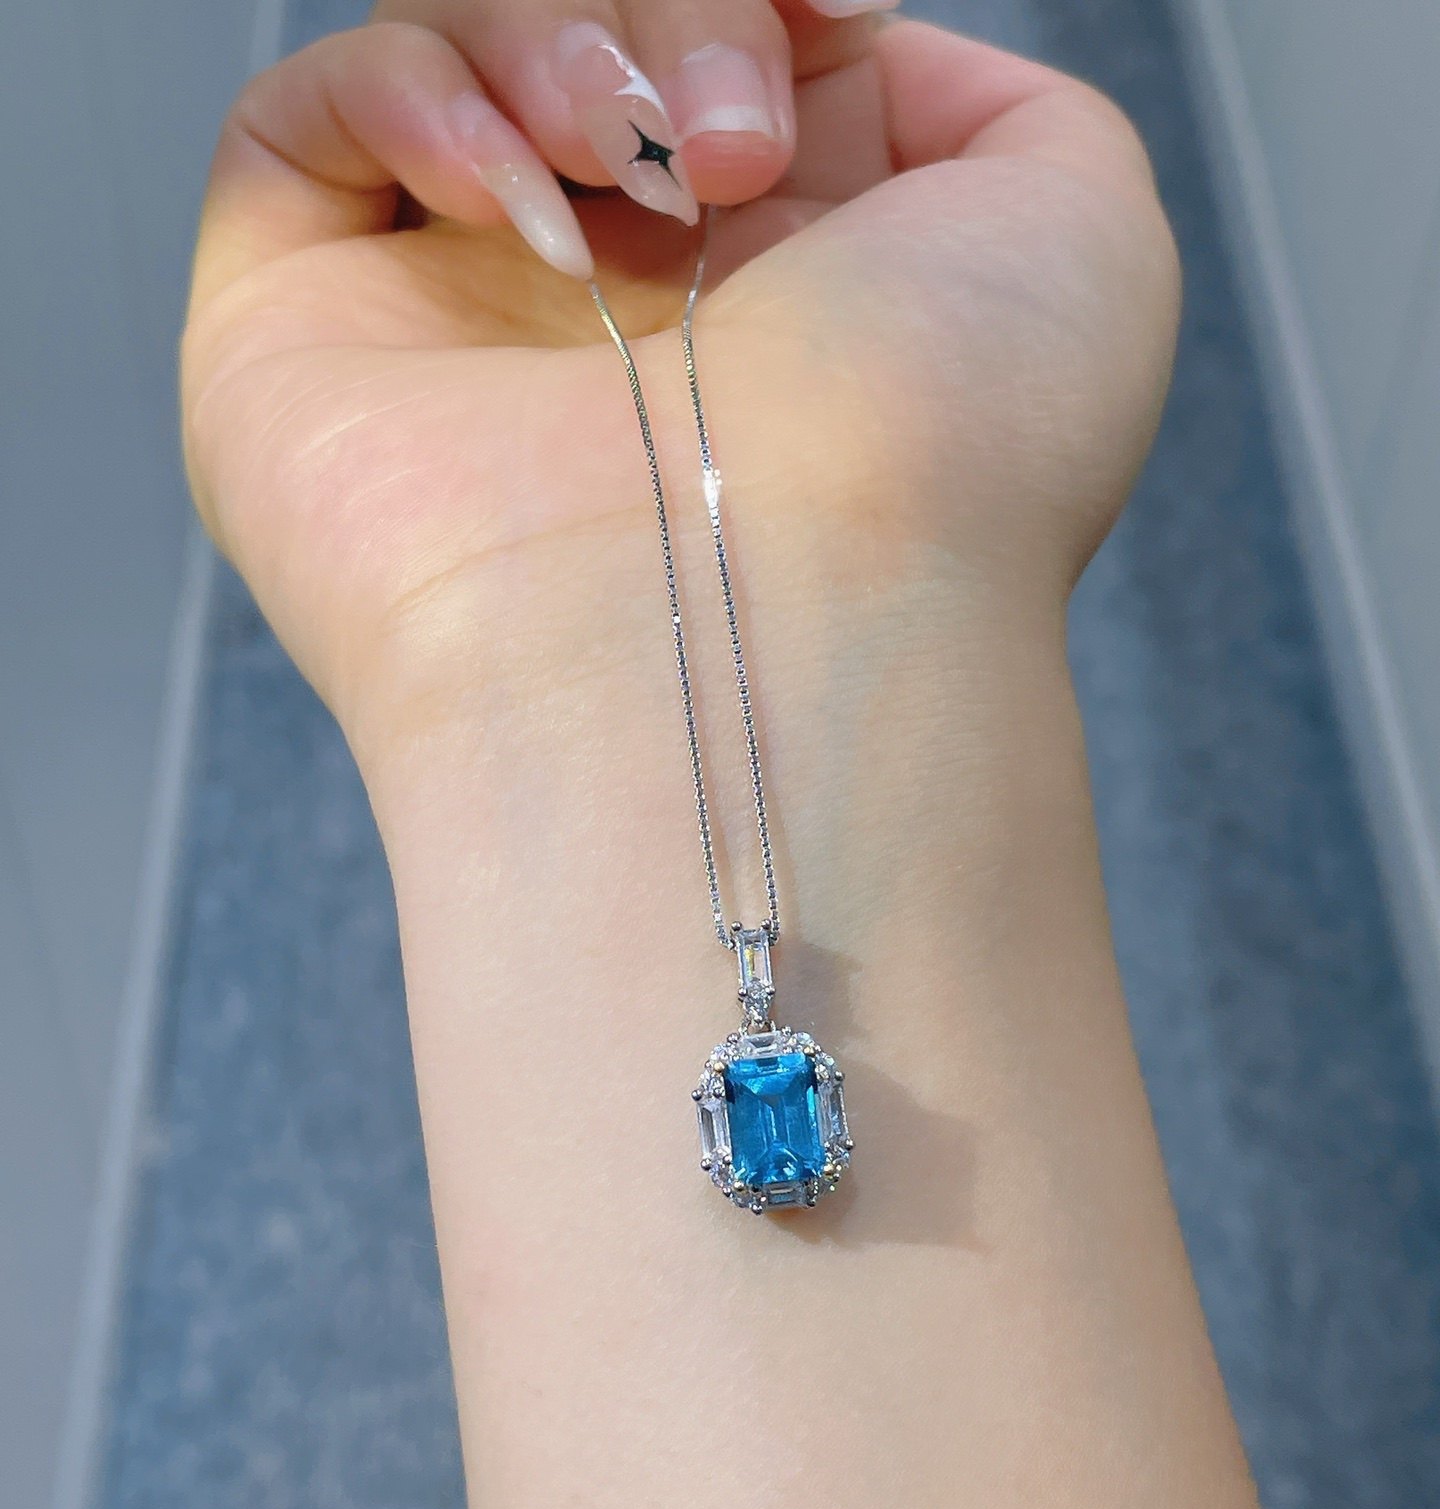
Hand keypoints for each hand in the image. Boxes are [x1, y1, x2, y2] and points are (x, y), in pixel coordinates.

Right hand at [184, 2, 1177, 770]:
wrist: (782, 632)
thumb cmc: (946, 471)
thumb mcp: (1079, 234)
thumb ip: (990, 112)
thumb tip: (837, 61)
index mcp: (776, 273)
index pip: (725, 45)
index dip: (760, 3)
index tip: (817, 24)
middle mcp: (615, 302)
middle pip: (590, 27)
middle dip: (675, 10)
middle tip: (730, 145)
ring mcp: (456, 322)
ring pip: (454, 40)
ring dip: (556, 38)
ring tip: (634, 167)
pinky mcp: (304, 343)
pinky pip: (296, 124)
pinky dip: (410, 94)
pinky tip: (522, 206)